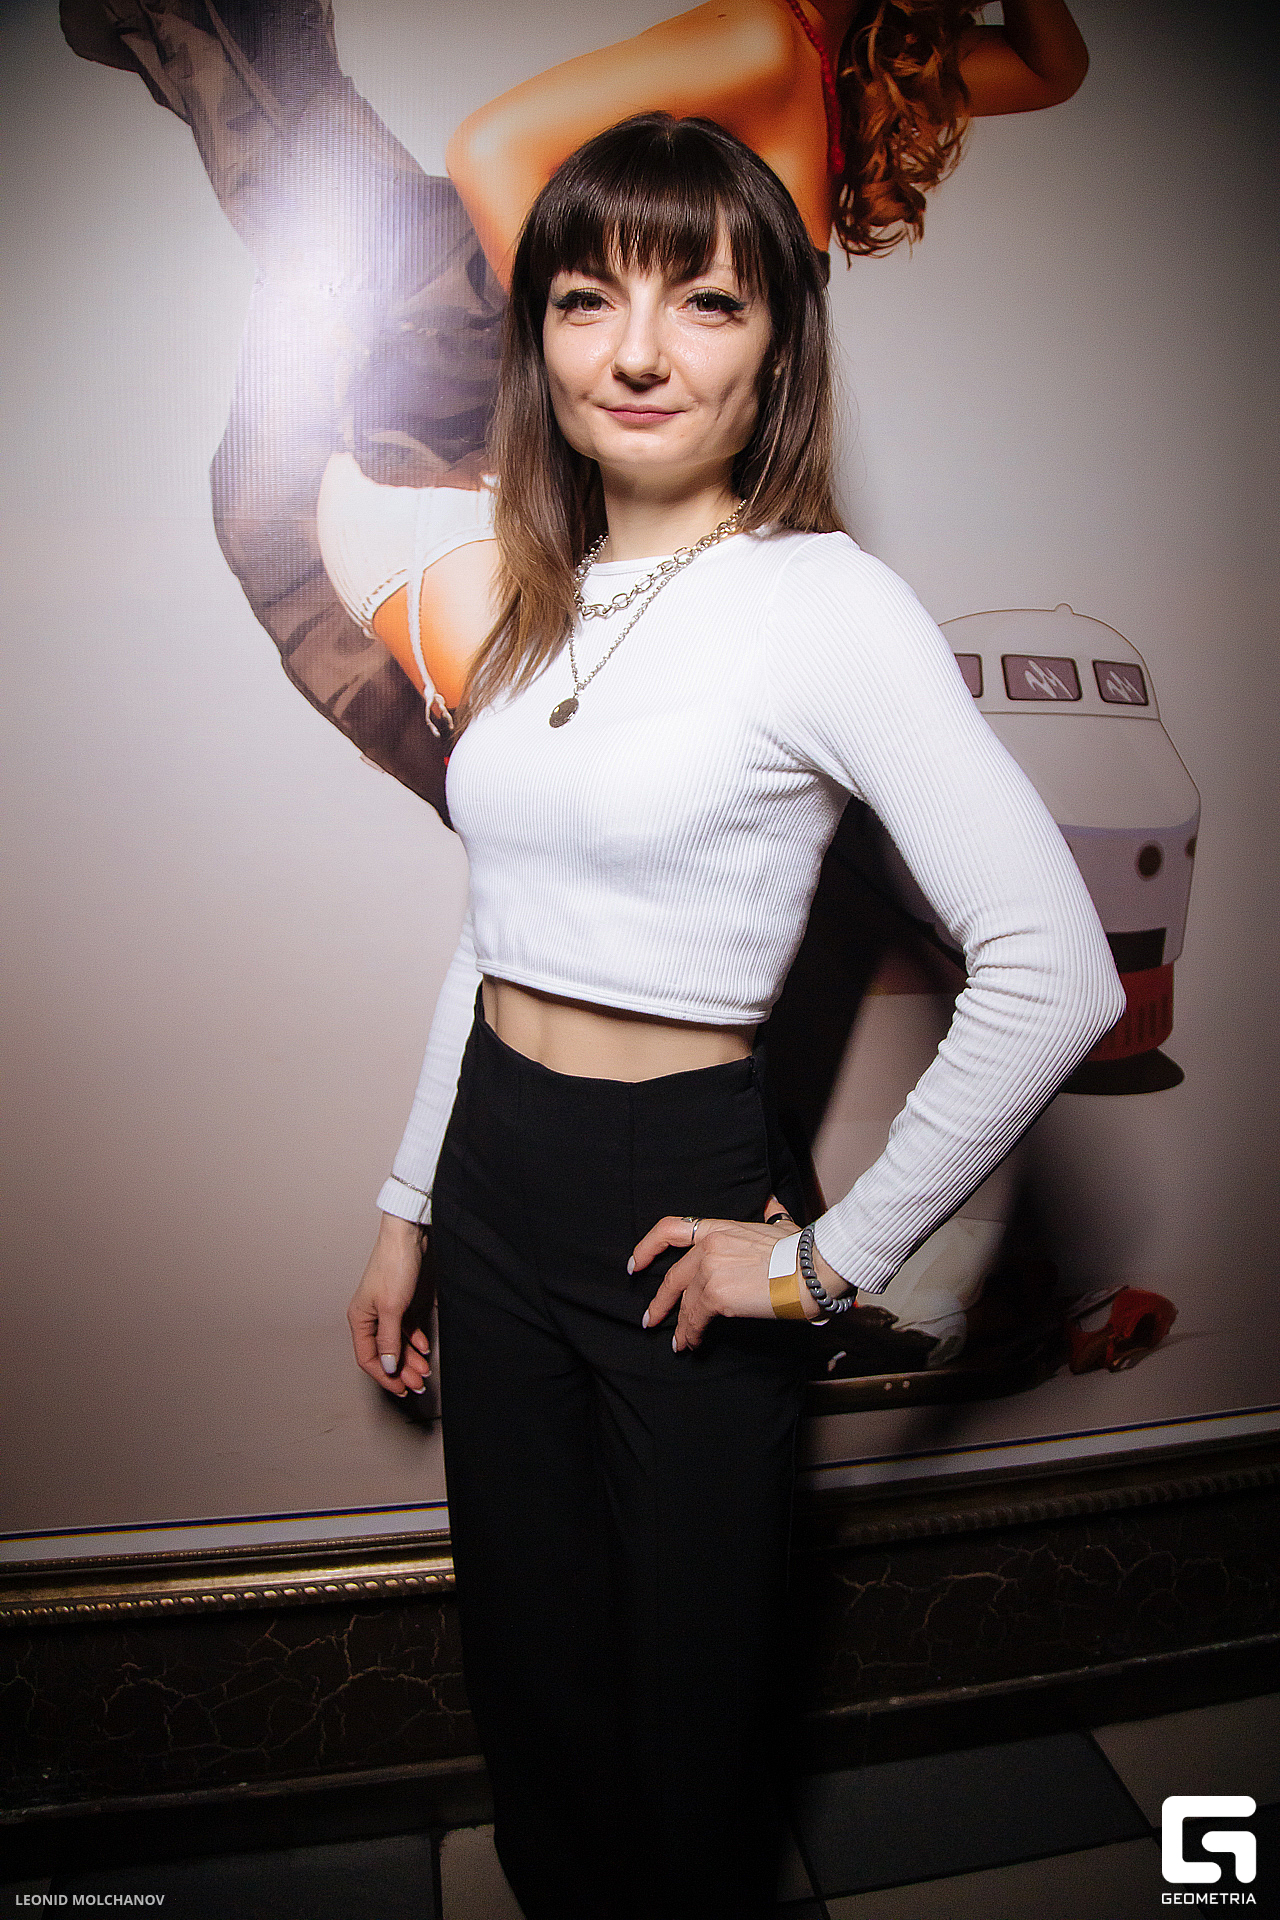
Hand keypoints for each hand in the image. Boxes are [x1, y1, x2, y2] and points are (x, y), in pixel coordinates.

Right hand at [348, 1212, 433, 1395]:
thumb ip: (388, 1339)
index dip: (384, 1376)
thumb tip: (386, 1366)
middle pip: (384, 1353)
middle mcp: (369, 1317)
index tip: (401, 1388)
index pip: (367, 1358)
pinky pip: (404, 1329)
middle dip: (401, 1370)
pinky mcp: (399, 1302)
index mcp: (359, 1319)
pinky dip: (414, 1340)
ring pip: (396, 1343)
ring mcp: (385, 1310)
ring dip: (410, 1357)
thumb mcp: (392, 1308)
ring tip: (424, 1369)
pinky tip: (424, 1347)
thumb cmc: (394, 1265)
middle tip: (418, 1382)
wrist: (408, 1237)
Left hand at [630, 1196, 841, 1350]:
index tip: (635, 1264)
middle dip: (660, 1302)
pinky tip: (692, 1344)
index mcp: (720, 1228)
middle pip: (672, 1277)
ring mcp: (709, 1271)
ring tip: (678, 1342)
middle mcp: (708, 1247)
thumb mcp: (780, 1225)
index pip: (671, 1229)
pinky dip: (690, 1334)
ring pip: (683, 1303)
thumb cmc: (802, 1250)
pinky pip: (694, 1319)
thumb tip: (772, 1204)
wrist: (811, 1270)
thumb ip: (769, 1214)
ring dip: (678, 1326)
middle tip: (651, 1318)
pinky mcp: (716, 1296)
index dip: (648, 1247)